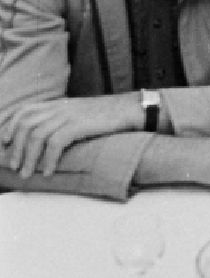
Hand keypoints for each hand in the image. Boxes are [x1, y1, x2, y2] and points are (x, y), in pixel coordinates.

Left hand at [0, 97, 140, 178]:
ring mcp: (69, 115)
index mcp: (58, 103)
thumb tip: (49, 137)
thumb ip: (63, 119)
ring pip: (37, 135)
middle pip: (26, 125)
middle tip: (14, 166)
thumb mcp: (80, 112)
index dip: (11, 126)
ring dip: (28, 158)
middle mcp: (59, 107)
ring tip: (26, 174)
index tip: (6, 142)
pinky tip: (48, 172)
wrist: (130, 109)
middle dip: (16, 148)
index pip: (25, 111)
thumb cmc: (108, 115)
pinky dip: (48, 159)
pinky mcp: (78, 125)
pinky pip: (55, 143)